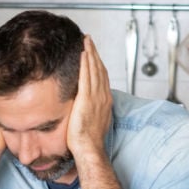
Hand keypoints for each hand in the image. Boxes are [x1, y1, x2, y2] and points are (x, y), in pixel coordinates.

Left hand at [67, 35, 111, 158]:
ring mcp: (96, 97)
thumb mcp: (92, 120)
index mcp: (105, 101)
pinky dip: (86, 64)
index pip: (102, 77)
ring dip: (90, 53)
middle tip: (89, 40)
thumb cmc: (88, 140)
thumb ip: (90, 109)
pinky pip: (86, 77)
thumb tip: (84, 105)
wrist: (89, 148)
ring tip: (86, 41)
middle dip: (95, 53)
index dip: (98, 63)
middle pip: (100, 69)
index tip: (93, 52)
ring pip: (94, 70)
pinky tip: (83, 54)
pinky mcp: (86, 99)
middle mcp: (103, 96)